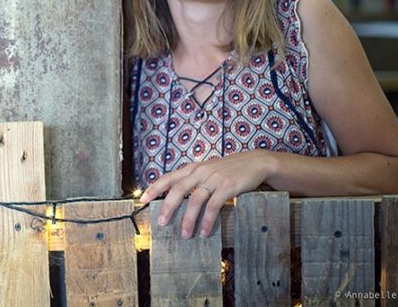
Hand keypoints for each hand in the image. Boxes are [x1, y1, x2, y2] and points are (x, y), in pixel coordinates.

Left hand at [137, 150, 274, 237]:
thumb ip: (193, 179)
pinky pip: (213, 206)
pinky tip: (204, 231)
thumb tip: (176, 196)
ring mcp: (214, 178)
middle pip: (178, 190)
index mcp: (193, 168)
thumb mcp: (208, 170)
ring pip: (195, 200)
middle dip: (168, 207)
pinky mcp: (227, 186)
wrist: (254, 162)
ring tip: (185, 234)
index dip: (154, 188)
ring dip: (188, 219)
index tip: (143, 199)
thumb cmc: (229, 169)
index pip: (169, 177)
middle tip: (161, 223)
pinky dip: (207, 220)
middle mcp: (200, 171)